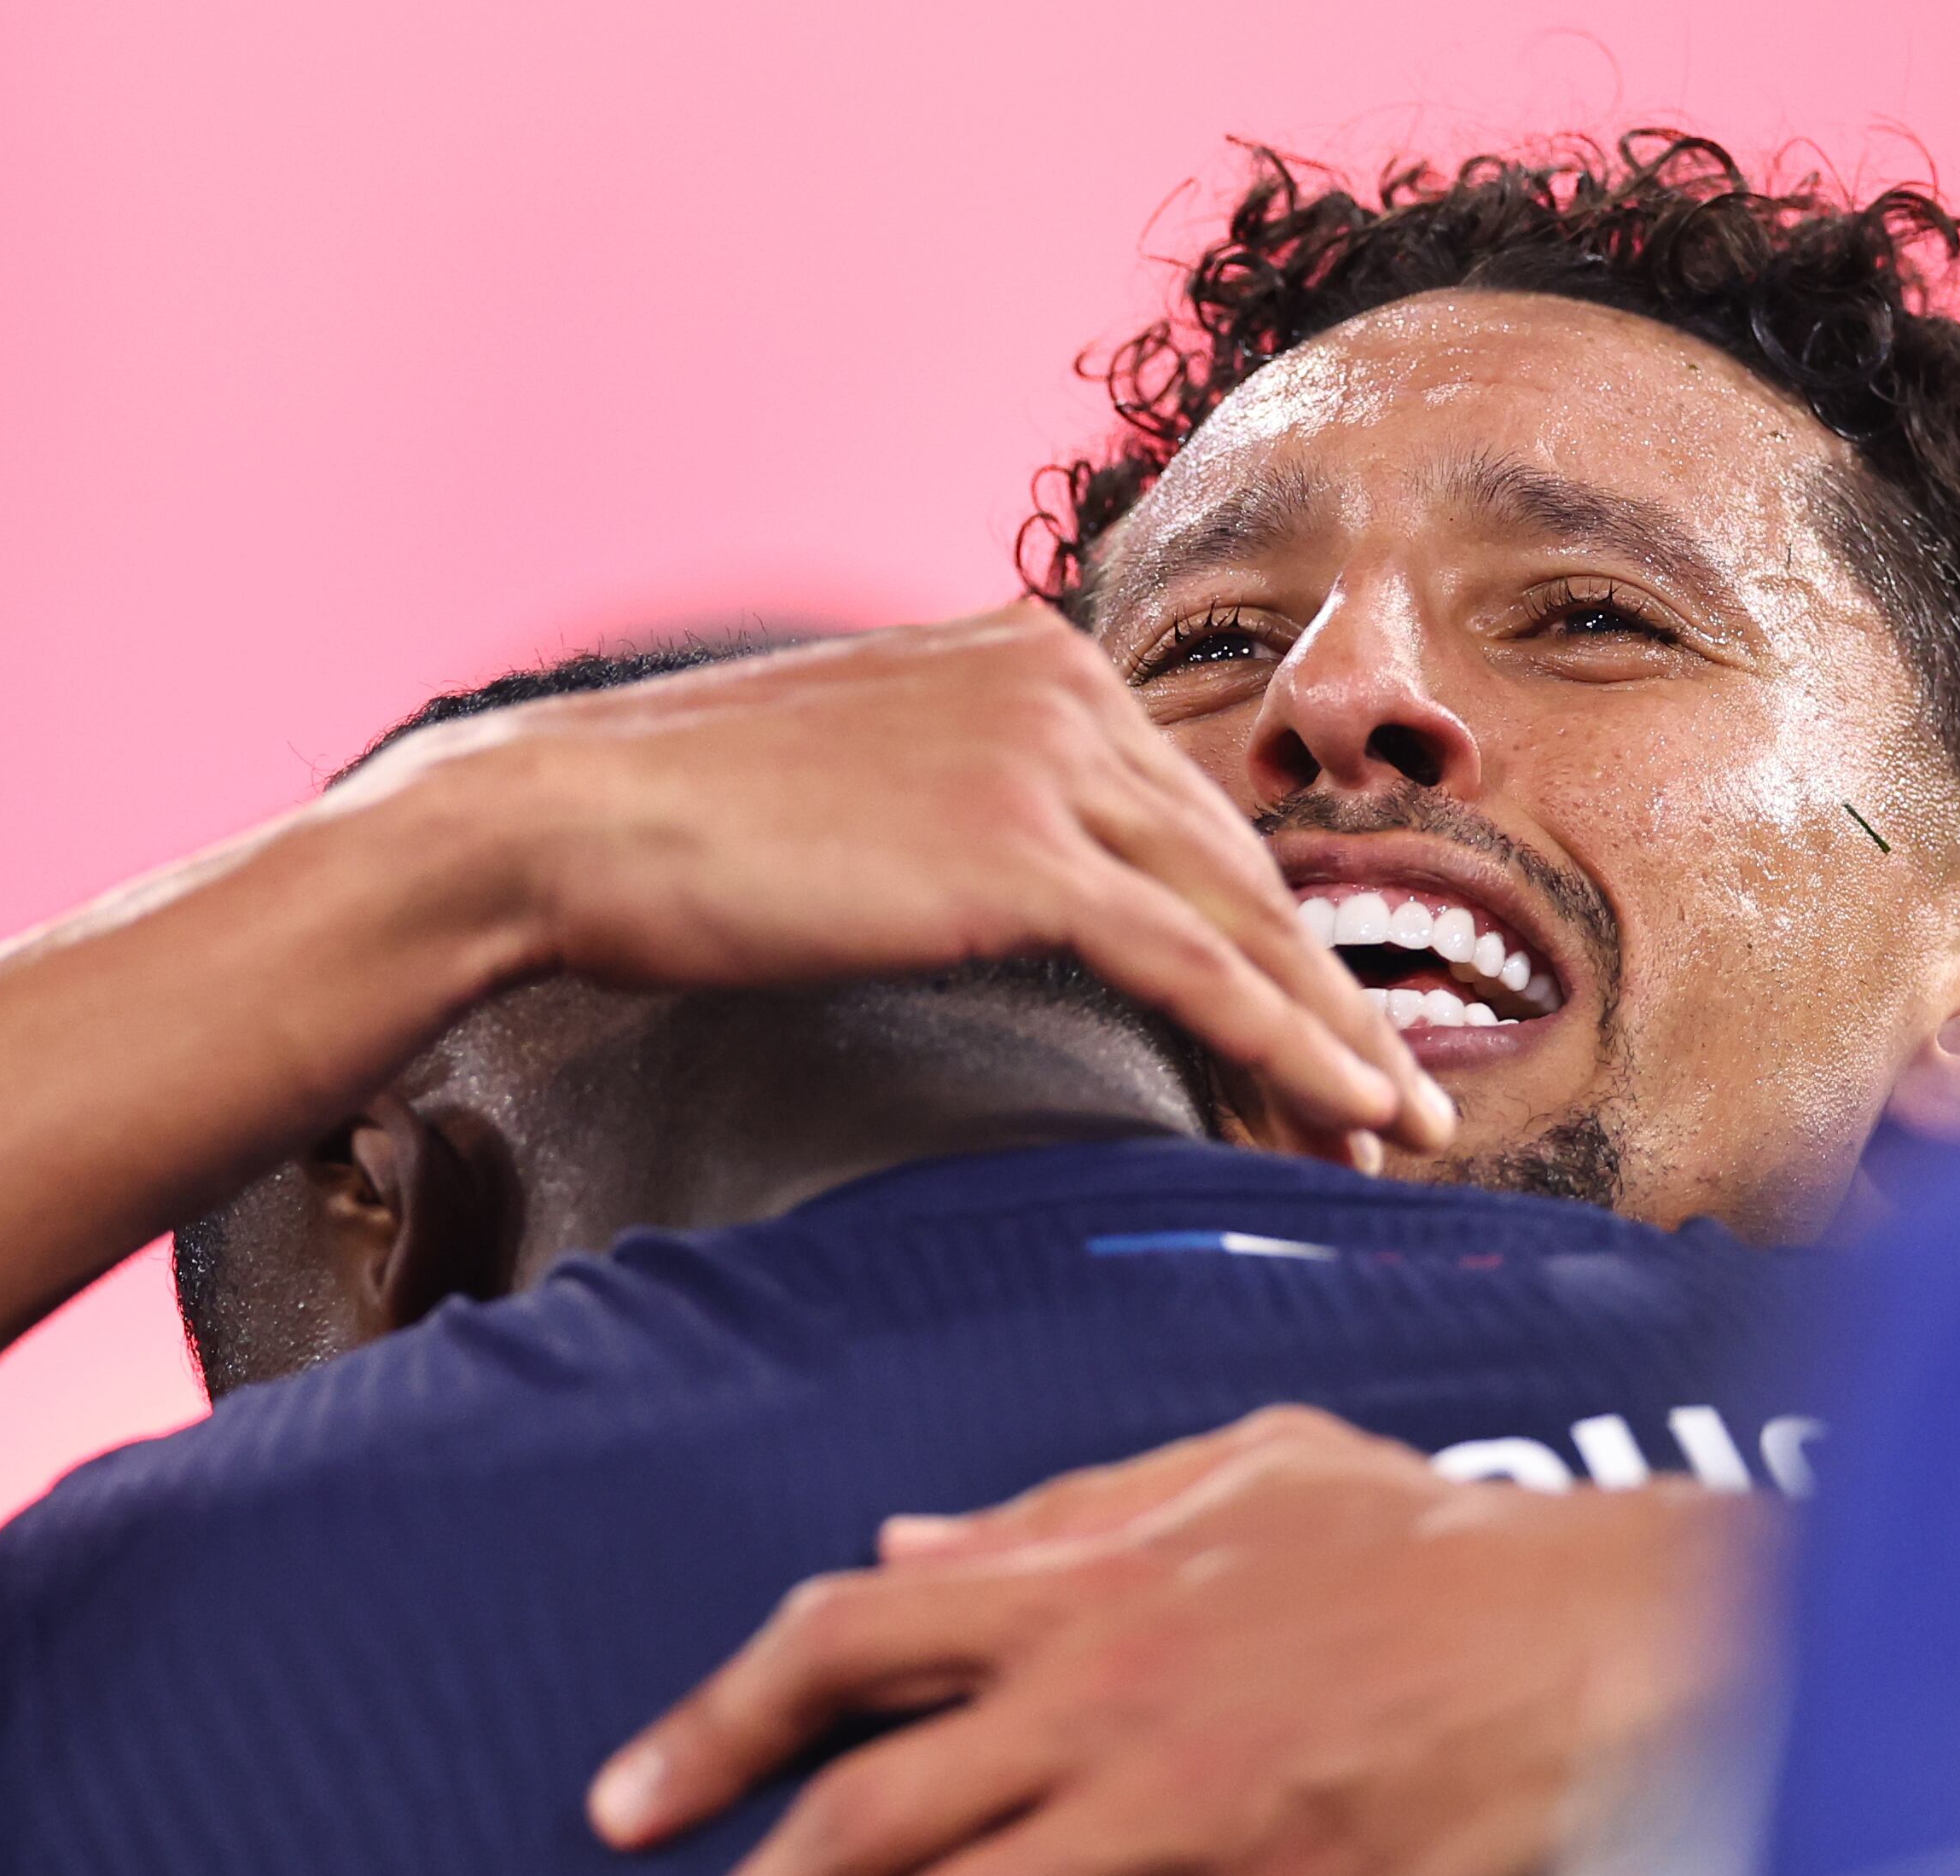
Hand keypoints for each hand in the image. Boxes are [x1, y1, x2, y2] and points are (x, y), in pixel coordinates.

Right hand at [361, 604, 1450, 1161]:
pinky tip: (1351, 1113)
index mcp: (1029, 657)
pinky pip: (1198, 964)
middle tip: (1384, 1109)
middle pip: (1236, 868)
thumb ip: (955, 805)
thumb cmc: (673, 826)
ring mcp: (1050, 760)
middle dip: (1321, 1000)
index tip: (1307, 1034)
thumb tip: (992, 880)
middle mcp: (1063, 684)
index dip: (1260, 939)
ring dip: (1335, 1041)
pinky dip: (1290, 1045)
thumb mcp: (854, 784)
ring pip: (1244, 919)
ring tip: (1396, 1135)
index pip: (1183, 819)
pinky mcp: (1025, 850)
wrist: (563, 819)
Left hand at [584, 1406, 1767, 1875]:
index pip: (842, 1641)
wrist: (1613, 1631)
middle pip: (860, 1821)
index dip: (714, 1724)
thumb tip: (904, 1544)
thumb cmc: (1433, 1543)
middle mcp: (1098, 1703)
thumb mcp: (1236, 1471)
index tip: (625, 1812)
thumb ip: (1058, 1512)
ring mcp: (1177, 1820)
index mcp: (1080, 1585)